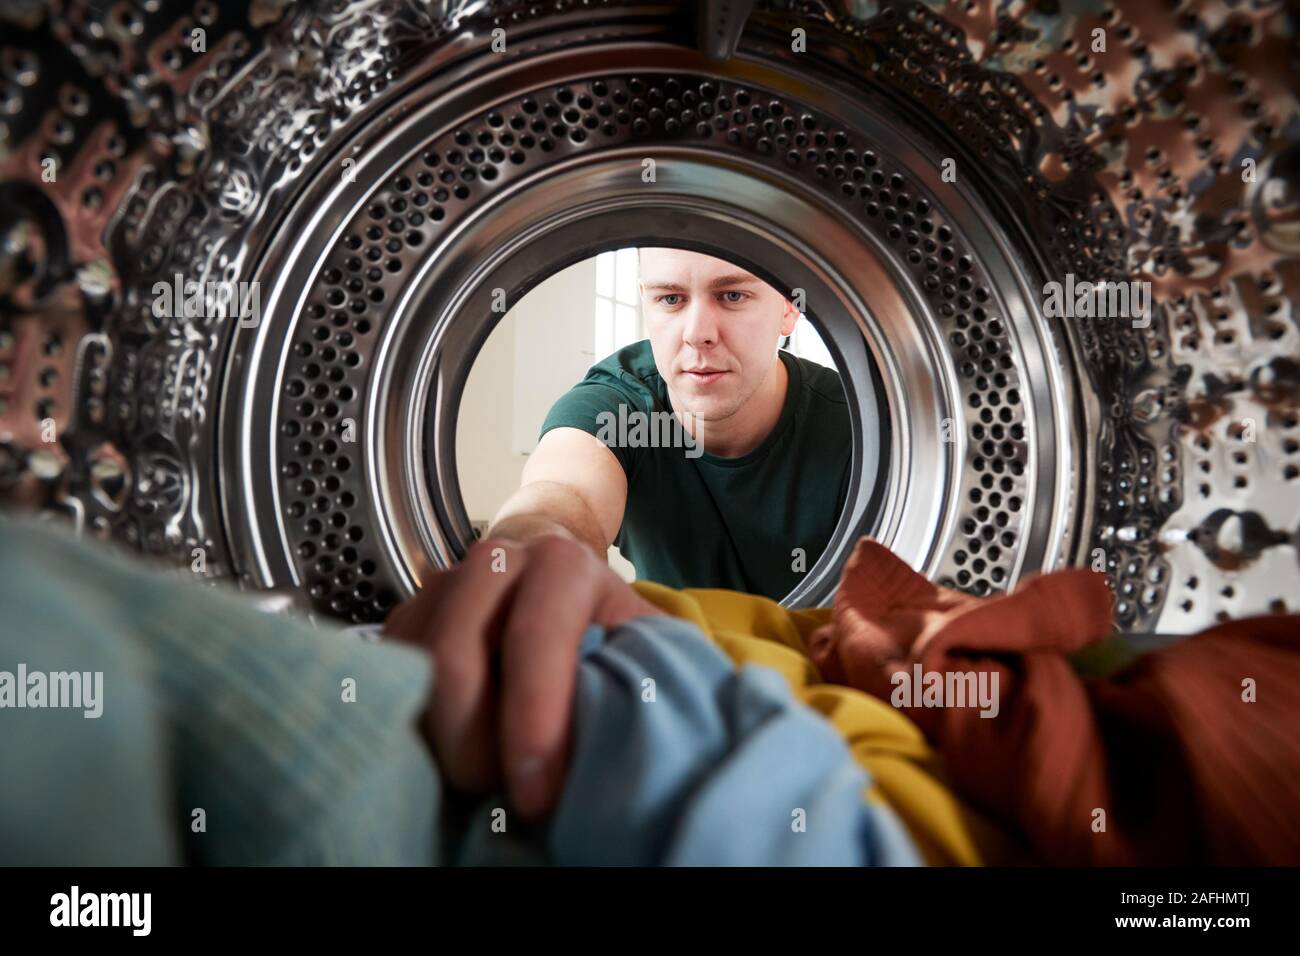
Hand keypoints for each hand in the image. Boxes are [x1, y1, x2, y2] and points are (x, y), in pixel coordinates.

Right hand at [384, 533, 665, 819]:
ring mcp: (442, 586)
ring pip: (413, 671)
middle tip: (496, 795)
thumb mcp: (638, 648)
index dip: (534, 722)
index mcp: (562, 565)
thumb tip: (624, 738)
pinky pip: (389, 678)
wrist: (555, 581)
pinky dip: (413, 727)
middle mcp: (495, 563)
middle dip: (471, 744)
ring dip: (438, 740)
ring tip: (480, 778)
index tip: (538, 794)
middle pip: (455, 656)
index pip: (536, 637)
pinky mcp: (406, 618)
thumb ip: (633, 679)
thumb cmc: (604, 630)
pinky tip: (450, 753)